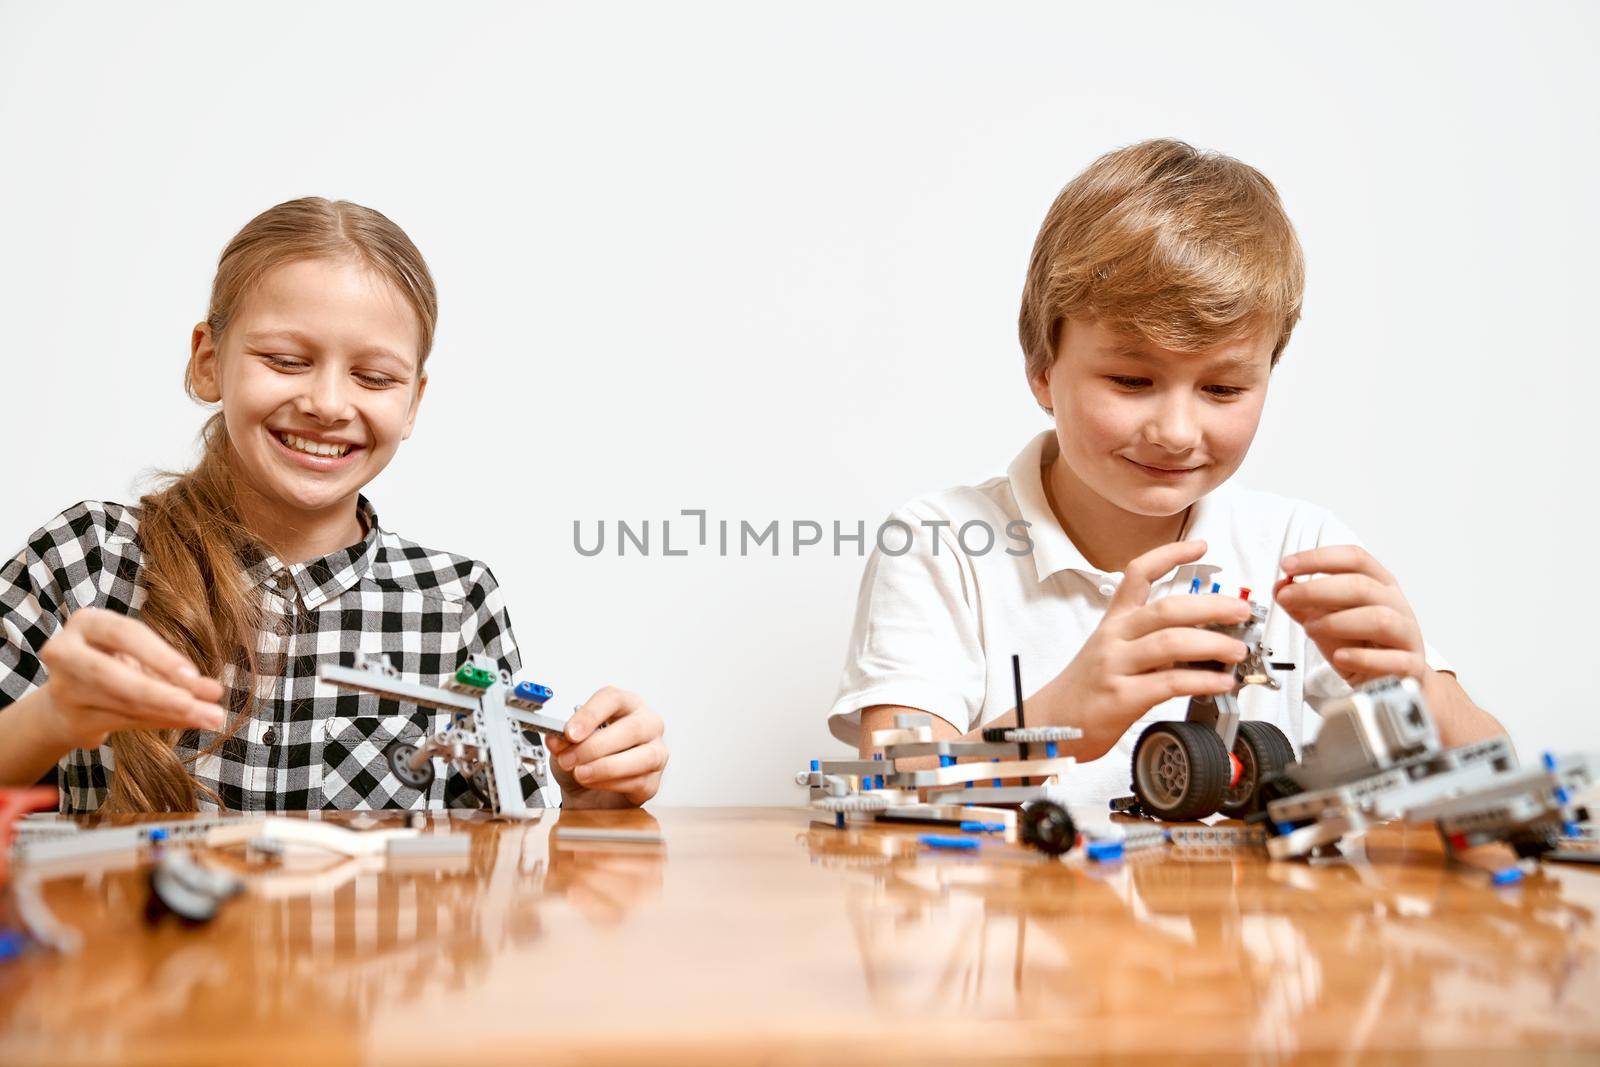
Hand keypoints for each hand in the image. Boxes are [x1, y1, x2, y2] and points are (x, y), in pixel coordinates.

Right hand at [35, 607, 225, 749]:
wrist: (67, 703)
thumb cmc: (113, 666)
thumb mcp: (139, 657)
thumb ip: (173, 671)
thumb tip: (213, 692)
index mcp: (87, 623)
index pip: (125, 634)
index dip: (159, 655)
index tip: (193, 675)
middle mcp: (65, 652)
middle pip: (113, 674)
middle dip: (159, 692)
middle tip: (200, 705)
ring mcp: (64, 689)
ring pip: (123, 702)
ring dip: (171, 712)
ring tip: (209, 716)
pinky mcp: (71, 719)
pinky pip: (123, 722)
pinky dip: (161, 721)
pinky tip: (189, 721)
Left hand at [545, 686, 666, 806]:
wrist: (589, 794)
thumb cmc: (585, 759)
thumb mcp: (566, 745)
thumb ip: (562, 740)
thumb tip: (556, 739)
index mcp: (627, 705)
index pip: (613, 699)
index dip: (590, 715)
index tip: (569, 732)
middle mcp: (647, 724)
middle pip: (631, 728)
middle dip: (595, 746)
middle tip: (569, 758)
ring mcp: (656, 752)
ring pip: (643, 756)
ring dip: (605, 767)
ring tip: (580, 773)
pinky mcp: (653, 781)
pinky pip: (638, 782)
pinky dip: (611, 783)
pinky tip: (593, 783)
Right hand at [1057, 540, 1253, 751]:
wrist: (1050, 723)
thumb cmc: (1088, 689)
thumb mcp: (1113, 652)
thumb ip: (1151, 641)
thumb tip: (1204, 638)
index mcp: (1114, 622)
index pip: (1138, 574)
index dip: (1170, 555)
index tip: (1200, 547)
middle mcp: (1114, 637)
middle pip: (1167, 608)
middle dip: (1212, 606)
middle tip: (1240, 612)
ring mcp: (1116, 665)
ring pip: (1171, 642)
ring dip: (1213, 644)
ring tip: (1237, 652)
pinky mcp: (1121, 697)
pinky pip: (1170, 682)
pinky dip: (1202, 681)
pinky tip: (1220, 683)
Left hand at [1274, 545, 1425, 684]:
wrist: (1391, 681)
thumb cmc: (1361, 645)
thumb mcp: (1327, 620)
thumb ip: (1303, 605)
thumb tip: (1281, 587)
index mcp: (1378, 585)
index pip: (1354, 558)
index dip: (1319, 558)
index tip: (1287, 565)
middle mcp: (1396, 605)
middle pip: (1362, 586)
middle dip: (1317, 589)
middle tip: (1288, 597)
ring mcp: (1406, 635)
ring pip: (1379, 619)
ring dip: (1337, 622)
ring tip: (1310, 629)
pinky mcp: (1410, 666)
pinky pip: (1393, 660)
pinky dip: (1362, 658)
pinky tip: (1340, 657)